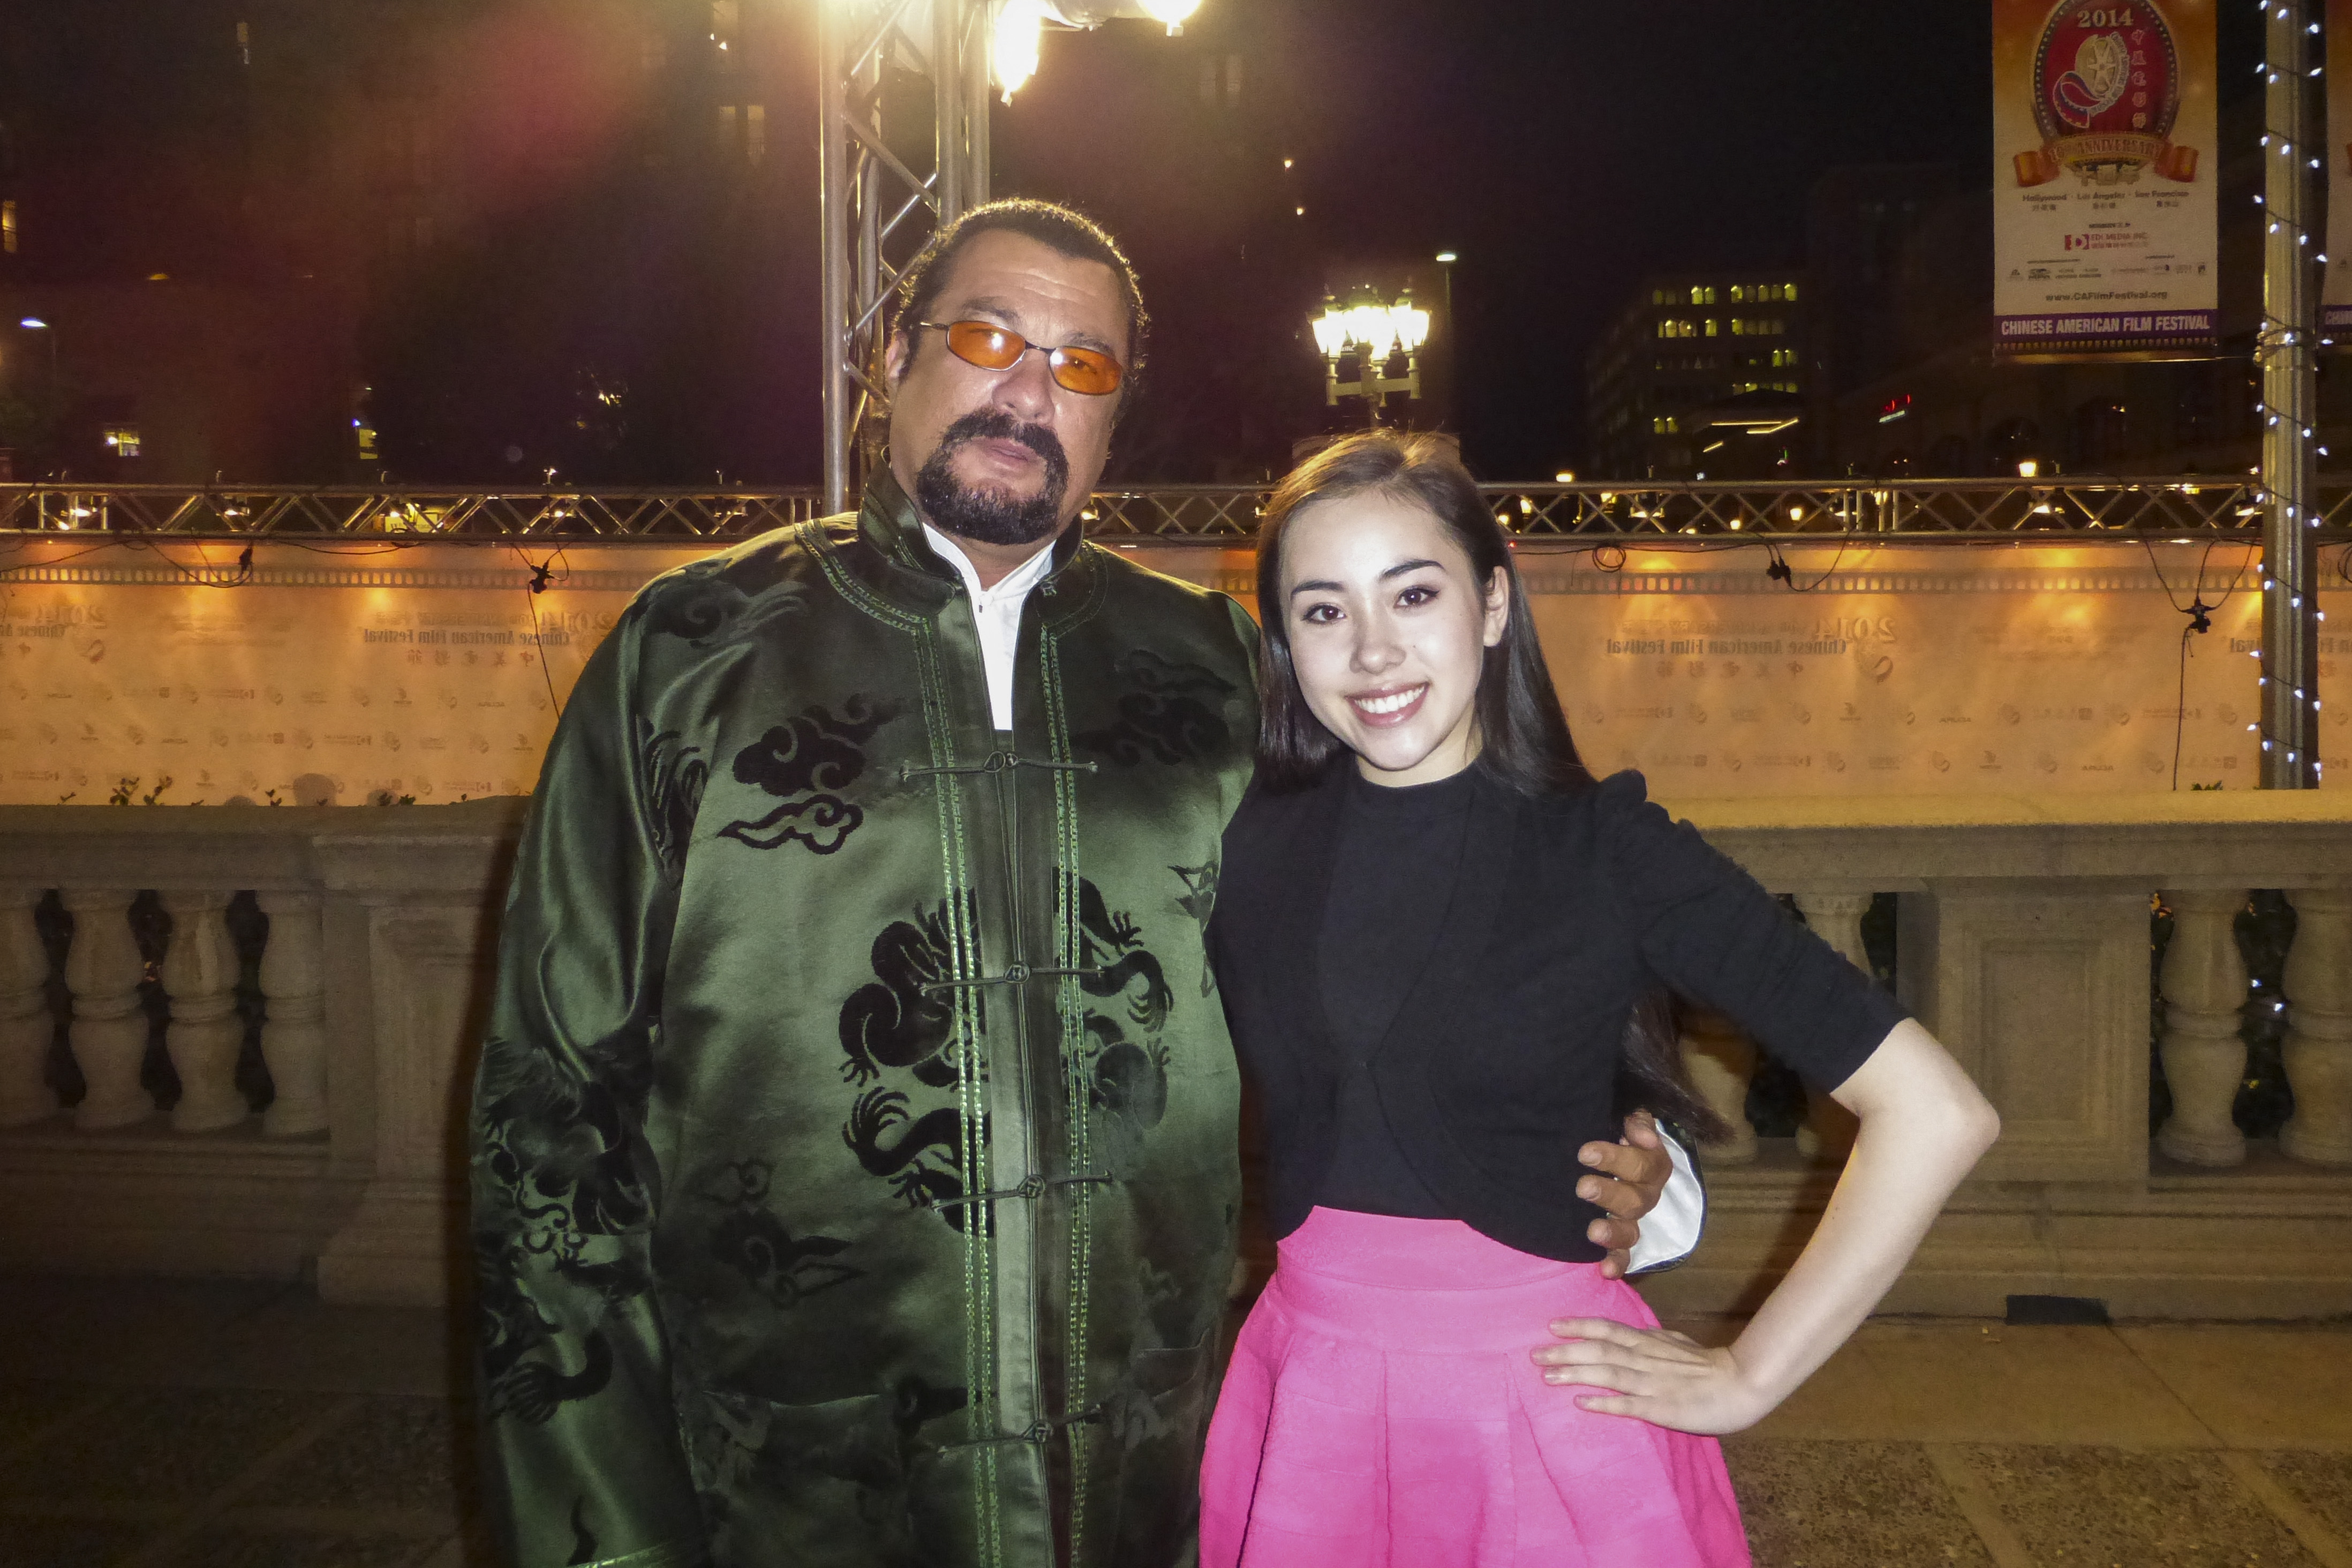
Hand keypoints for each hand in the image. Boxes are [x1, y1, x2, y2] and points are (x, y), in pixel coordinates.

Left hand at [1529, 1317, 1773, 1435]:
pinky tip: (1580, 1403)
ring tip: (1547, 1375)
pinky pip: (1628, 1404)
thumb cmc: (1711, 1366)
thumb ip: (1656, 1339)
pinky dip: (1603, 1402)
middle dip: (1566, 1351)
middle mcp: (1645, 1359)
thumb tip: (1639, 1332)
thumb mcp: (1680, 1343)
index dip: (1579, 1327)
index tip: (1551, 1325)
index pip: (1609, 1330)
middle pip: (1599, 1350)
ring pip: (1607, 1374)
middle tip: (1535, 1354)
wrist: (1741, 1384)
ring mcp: (1652, 1383)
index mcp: (1650, 1342)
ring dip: (1575, 1373)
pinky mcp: (1661, 1407)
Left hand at [1578, 1111, 1672, 1279]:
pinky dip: (1617, 1264)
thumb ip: (1636, 1122)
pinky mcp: (1619, 1240)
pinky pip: (1624, 1255)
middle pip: (1636, 1199)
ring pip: (1631, 1230)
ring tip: (1592, 1231)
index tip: (1586, 1152)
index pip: (1643, 1162)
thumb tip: (1641, 1134)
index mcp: (1650, 1165)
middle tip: (1582, 1187)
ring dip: (1614, 1231)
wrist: (1594, 1151)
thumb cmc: (1611, 1132)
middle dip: (1609, 1193)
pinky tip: (1604, 1271)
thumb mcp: (1623, 1119)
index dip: (1617, 1158)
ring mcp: (1633, 1220)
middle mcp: (1645, 1195)